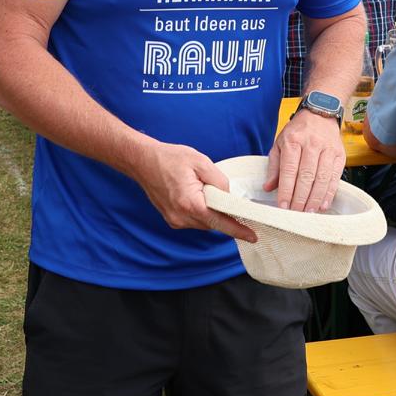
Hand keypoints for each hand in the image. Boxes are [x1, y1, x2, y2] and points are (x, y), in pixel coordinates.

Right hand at [139, 144, 255, 241]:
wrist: (142, 161)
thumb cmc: (170, 158)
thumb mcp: (201, 162)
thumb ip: (219, 181)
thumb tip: (230, 196)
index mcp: (191, 204)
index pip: (220, 222)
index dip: (239, 230)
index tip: (253, 236)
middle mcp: (181, 217)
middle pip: (213, 224)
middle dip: (225, 216)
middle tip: (235, 204)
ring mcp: (174, 220)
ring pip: (204, 223)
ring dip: (212, 213)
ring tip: (208, 193)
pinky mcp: (171, 219)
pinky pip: (194, 220)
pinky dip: (201, 212)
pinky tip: (199, 196)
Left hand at [266, 108, 344, 212]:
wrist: (320, 113)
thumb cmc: (298, 131)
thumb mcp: (280, 143)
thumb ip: (274, 166)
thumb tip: (269, 187)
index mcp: (293, 140)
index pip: (289, 170)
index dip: (286, 190)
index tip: (283, 206)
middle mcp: (311, 144)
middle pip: (306, 176)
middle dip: (300, 198)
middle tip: (295, 213)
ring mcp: (328, 149)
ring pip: (322, 179)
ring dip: (315, 199)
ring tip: (309, 212)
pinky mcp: (339, 155)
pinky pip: (335, 177)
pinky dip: (329, 193)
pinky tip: (323, 204)